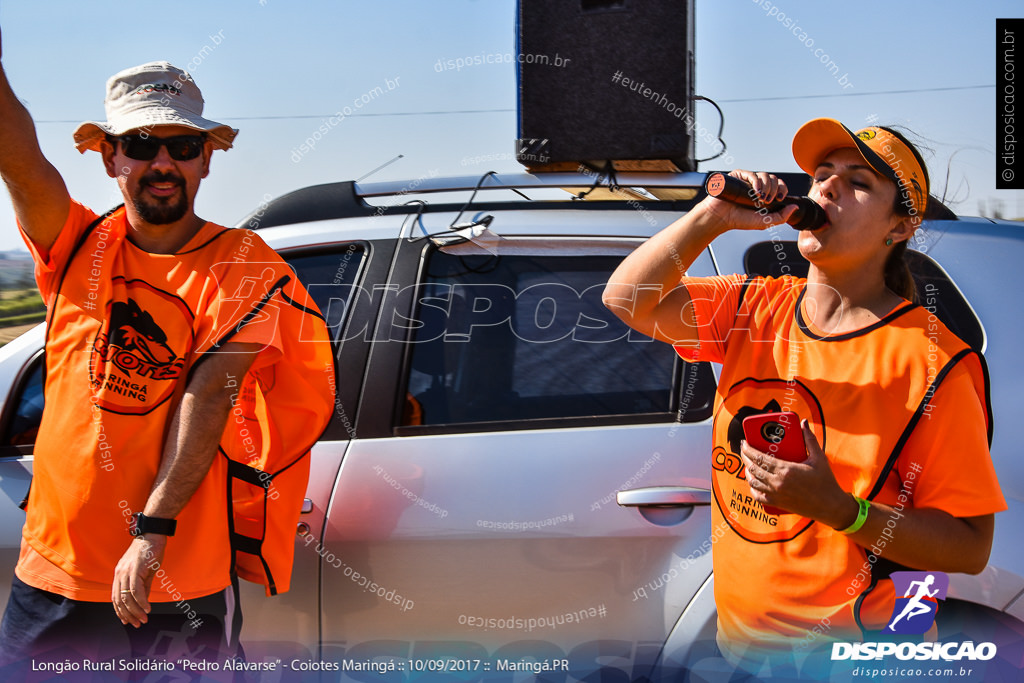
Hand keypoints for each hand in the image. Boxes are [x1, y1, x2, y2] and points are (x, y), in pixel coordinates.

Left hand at [111, 534, 167, 626]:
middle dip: (128, 615)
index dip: (121, 612)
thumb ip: (143, 586)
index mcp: (120, 574)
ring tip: (143, 619)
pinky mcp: (135, 569)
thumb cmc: (150, 550)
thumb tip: (143, 601)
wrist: (153, 533)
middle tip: (137, 624)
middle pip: (119, 600)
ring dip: (135, 611)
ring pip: (127, 597)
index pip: (115, 598)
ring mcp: (126, 571)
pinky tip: (147, 608)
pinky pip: (136, 590)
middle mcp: (119, 573)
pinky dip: (141, 602)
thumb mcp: (146, 571)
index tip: (128, 621)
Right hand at [697, 170, 797, 231]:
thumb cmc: (739, 220)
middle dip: (774, 189)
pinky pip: (752, 174)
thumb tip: (795, 206)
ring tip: (760, 198)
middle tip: (768, 200)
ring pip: (765, 175)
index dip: (783, 189)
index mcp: (765, 194)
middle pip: (774, 179)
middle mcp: (757, 186)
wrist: (720, 218)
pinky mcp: (738, 176)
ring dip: (767, 186)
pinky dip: (757, 181)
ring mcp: (748, 180)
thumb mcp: (765, 222)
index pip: (779, 186)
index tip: (781, 198)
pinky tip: (756, 191)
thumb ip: (782, 217)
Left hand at [739, 419, 857, 527]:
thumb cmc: (826, 481)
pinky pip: (758, 497)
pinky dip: (753, 489)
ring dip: (747, 472)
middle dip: (745, 457)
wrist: (831, 506)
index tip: (744, 442)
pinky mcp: (777, 504)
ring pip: (753, 482)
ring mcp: (776, 494)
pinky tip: (753, 483)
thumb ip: (810, 439)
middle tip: (744, 450)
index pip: (759, 458)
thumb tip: (804, 422)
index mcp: (786, 470)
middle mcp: (778, 482)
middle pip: (753, 468)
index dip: (748, 449)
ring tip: (748, 464)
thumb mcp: (819, 458)